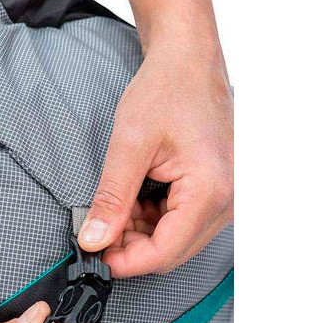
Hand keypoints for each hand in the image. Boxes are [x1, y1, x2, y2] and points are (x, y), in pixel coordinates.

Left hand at [78, 39, 232, 274]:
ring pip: (177, 240)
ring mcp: (225, 197)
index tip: (95, 253)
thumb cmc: (167, 89)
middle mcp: (227, 200)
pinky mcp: (217, 191)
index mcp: (210, 191)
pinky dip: (154, 219)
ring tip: (117, 203)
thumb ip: (112, 198)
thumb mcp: (129, 144)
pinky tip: (135, 197)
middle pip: (173, 252)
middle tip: (98, 226)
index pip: (165, 252)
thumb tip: (94, 240)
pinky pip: (184, 222)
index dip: (126, 261)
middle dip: (132, 246)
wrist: (189, 60)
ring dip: (142, 233)